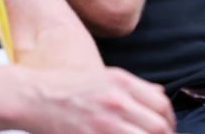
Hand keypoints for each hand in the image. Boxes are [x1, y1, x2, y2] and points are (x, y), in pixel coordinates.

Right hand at [25, 66, 175, 133]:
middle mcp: (116, 102)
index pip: (162, 105)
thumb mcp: (106, 76)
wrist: (34, 96)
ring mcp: (103, 124)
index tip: (168, 129)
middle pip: (158, 127)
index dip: (170, 121)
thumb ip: (135, 87)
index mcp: (122, 83)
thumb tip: (161, 97)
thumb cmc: (69, 86)